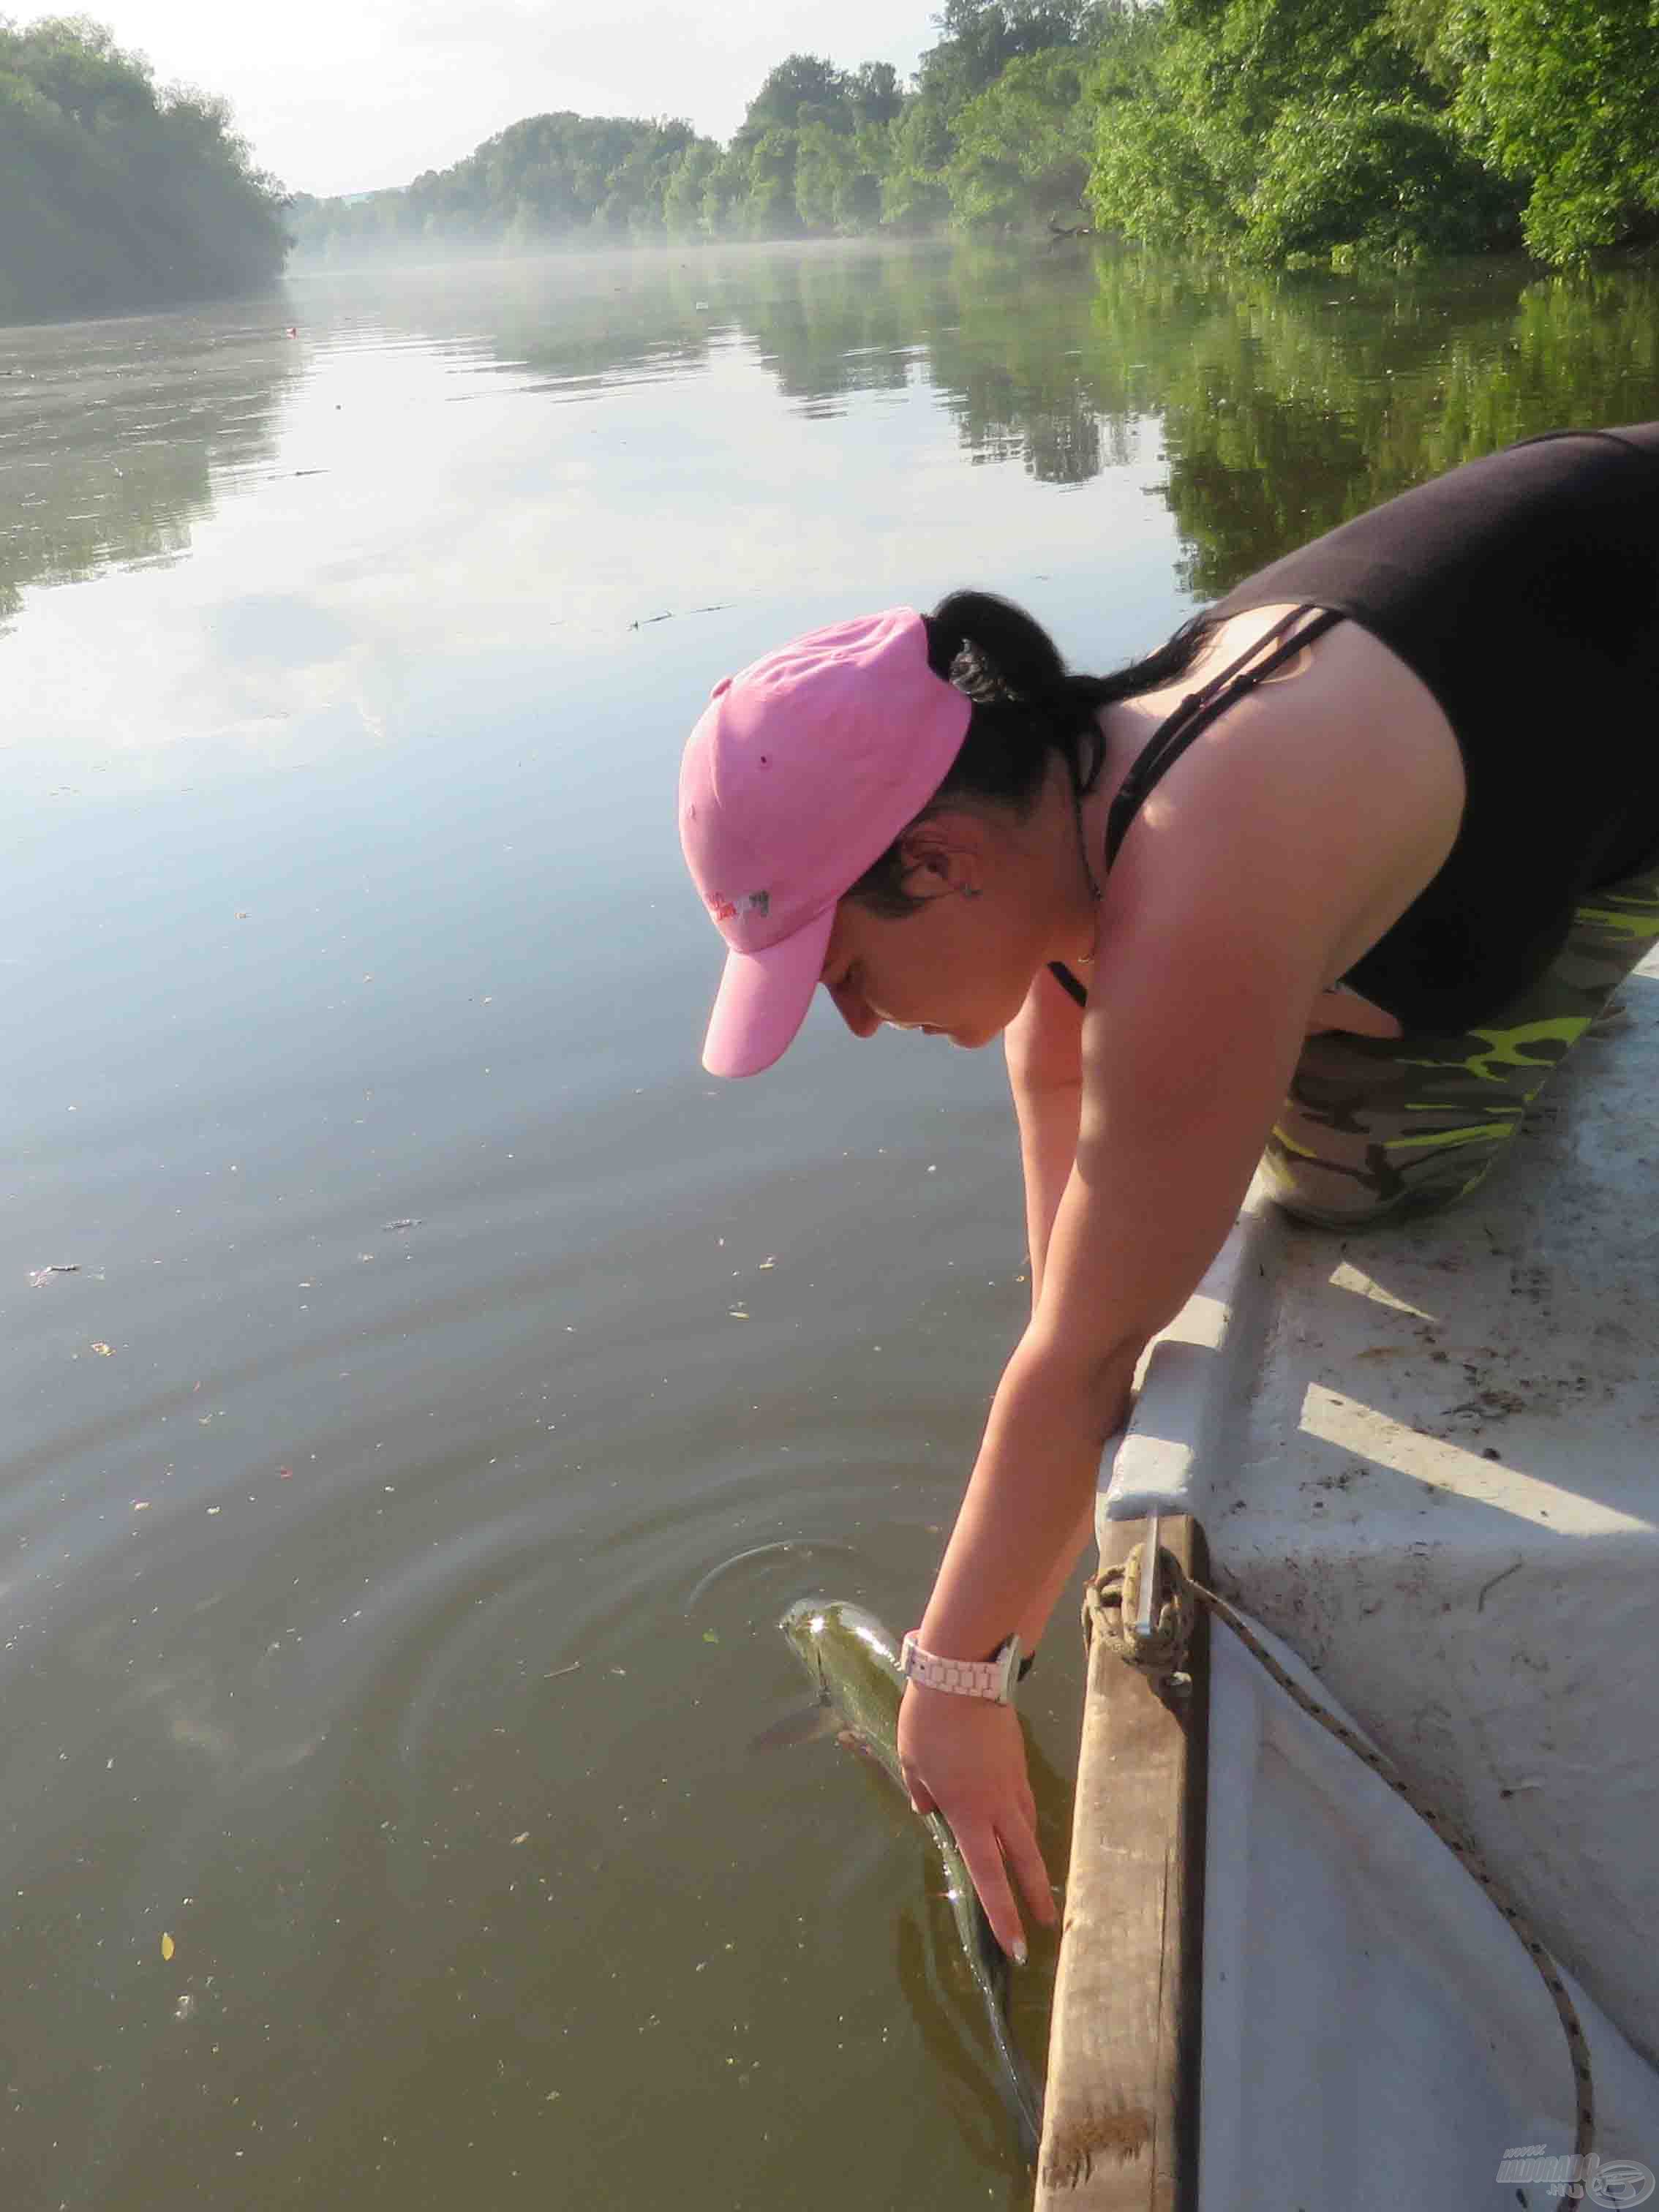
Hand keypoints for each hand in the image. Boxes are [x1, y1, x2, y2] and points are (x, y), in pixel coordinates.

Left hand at [897, 1682, 1056, 1961]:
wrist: (964, 1674)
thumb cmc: (929, 1722)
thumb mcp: (911, 1760)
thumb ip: (921, 1791)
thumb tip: (929, 1809)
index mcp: (968, 1813)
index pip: (988, 1875)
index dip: (1002, 1914)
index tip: (1016, 1946)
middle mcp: (997, 1805)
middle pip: (1023, 1860)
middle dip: (1035, 1896)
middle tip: (1047, 1925)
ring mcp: (1012, 1782)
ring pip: (1027, 1830)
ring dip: (1031, 1859)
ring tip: (1033, 1880)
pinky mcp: (1018, 1761)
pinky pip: (1023, 1802)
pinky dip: (1023, 1821)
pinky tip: (1019, 1823)